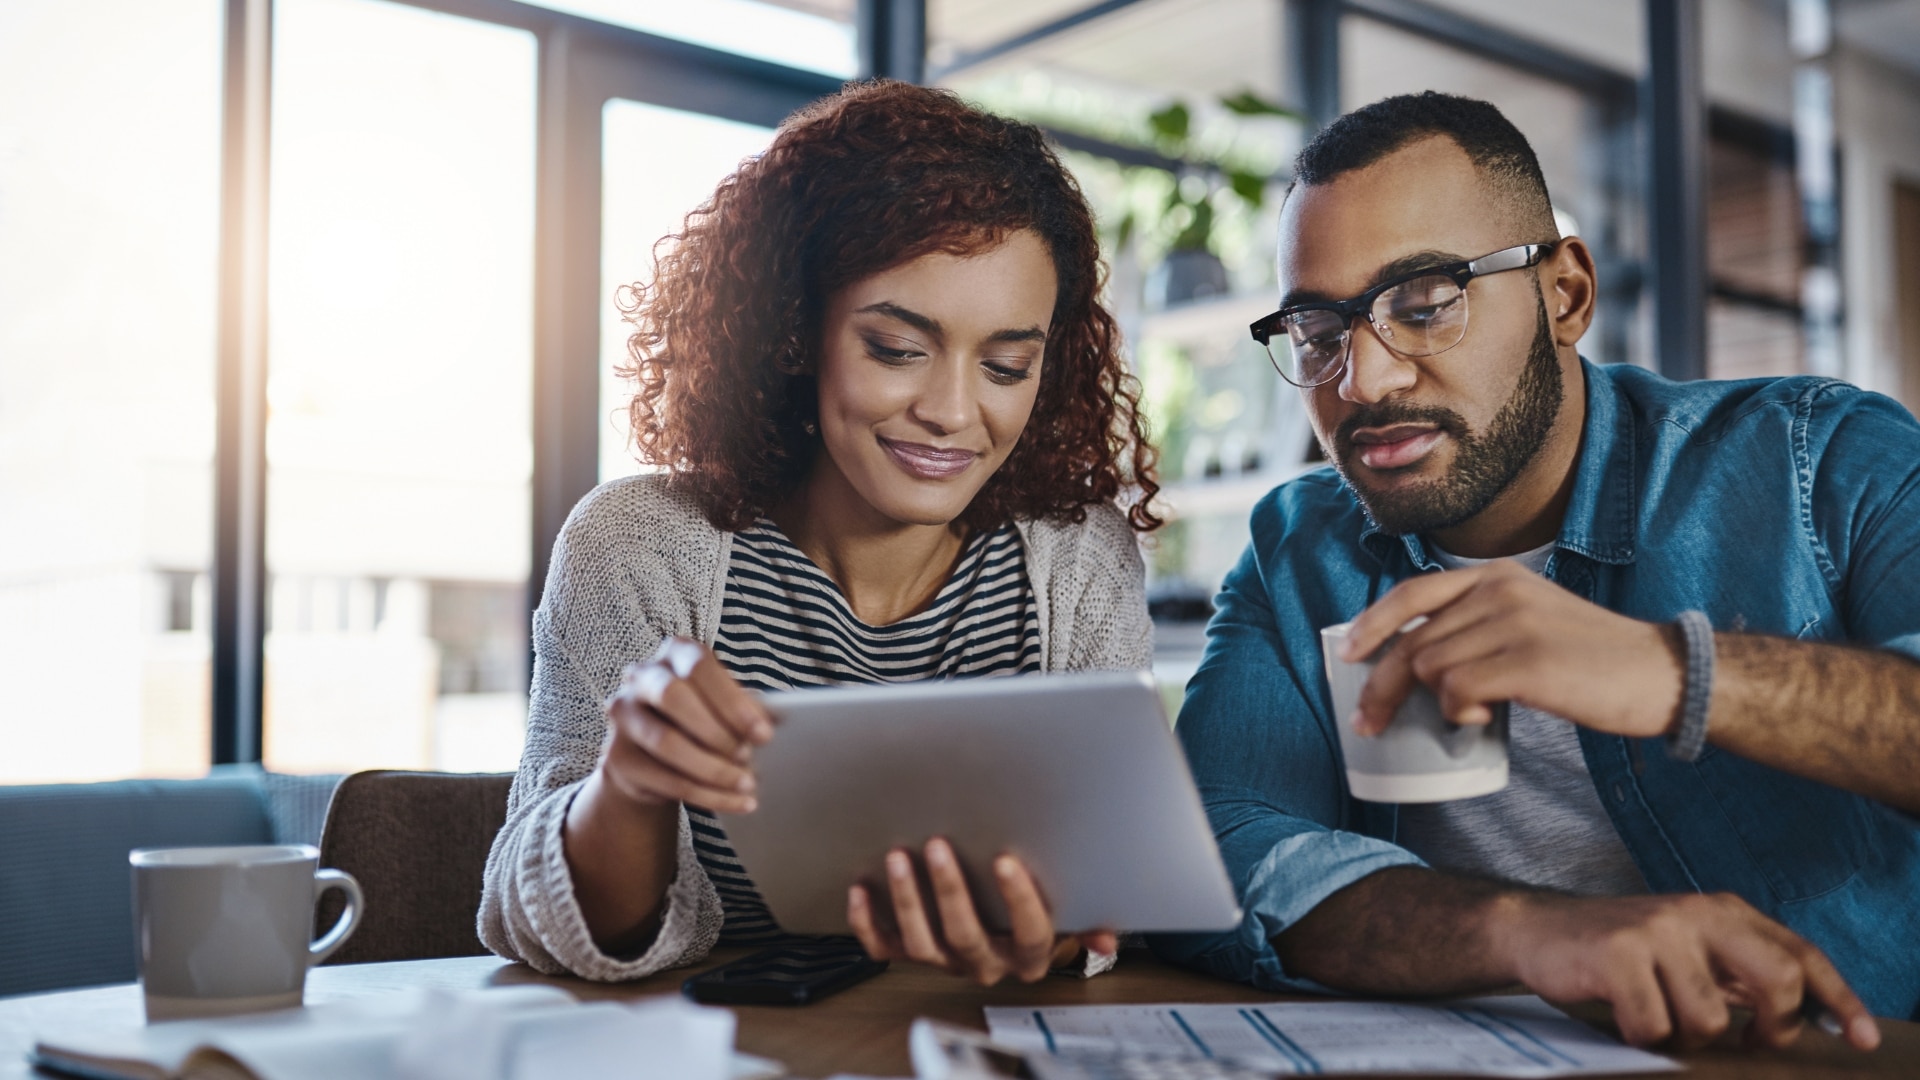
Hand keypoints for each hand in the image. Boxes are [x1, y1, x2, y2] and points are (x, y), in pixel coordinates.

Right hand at [599, 637, 773, 814]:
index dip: (733, 701)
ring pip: (667, 743)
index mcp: (674, 652)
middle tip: (750, 757)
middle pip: (673, 698)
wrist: (654, 753)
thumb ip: (746, 707)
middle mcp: (641, 676)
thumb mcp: (725, 705)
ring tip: (747, 784)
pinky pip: (665, 780)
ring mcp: (623, 716)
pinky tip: (736, 803)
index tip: (764, 733)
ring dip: (713, 769)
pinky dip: (707, 795)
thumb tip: (780, 720)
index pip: (700, 667)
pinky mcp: (616, 757)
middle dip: (717, 732)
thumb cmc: (702, 717)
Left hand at [845, 838, 1118, 985]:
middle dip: (949, 891)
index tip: (1006, 861)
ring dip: (907, 901)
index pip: (1031, 933)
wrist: (1003, 933)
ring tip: (899, 858)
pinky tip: (861, 889)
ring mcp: (945, 960)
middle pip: (966, 936)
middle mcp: (985, 961)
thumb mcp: (1068, 912)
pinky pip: (884, 948)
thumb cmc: (1032, 912)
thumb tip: (1108, 933)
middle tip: (938, 846)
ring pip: (922, 944)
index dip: (1019, 900)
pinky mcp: (910, 953)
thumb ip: (1089, 918)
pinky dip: (866, 922)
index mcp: (1027, 953)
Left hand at [1342, 561, 1682, 737]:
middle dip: (1383, 687)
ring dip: (1438, 702)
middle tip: (1369, 722)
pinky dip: (1460, 714)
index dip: (1372, 625)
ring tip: (1470, 715)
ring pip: (1431, 668)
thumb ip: (1479, 624)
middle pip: (1414, 642)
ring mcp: (1513, 624)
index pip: (1413, 593)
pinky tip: (1484, 721)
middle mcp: (1499, 590)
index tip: (1348, 654)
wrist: (1662, 673)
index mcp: (1497, 576)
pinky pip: (1458, 691)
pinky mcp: (1527, 663)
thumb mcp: (1530, 618)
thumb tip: (1419, 660)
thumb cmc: (1593, 658)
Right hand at [1499, 890, 1879, 1050]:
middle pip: (1776, 979)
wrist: (1535, 928)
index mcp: (1722, 911)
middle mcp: (1696, 913)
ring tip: (1657, 1020)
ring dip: (1684, 1038)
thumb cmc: (1619, 951)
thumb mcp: (1687, 950)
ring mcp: (1657, 931)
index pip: (1798, 953)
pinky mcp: (1618, 953)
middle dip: (1772, 1028)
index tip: (1864, 1036)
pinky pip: (1653, 1026)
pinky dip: (1640, 1036)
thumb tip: (1805, 1013)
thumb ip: (1739, 973)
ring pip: (1710, 1019)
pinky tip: (1622, 1015)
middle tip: (1750, 1044)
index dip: (1838, 998)